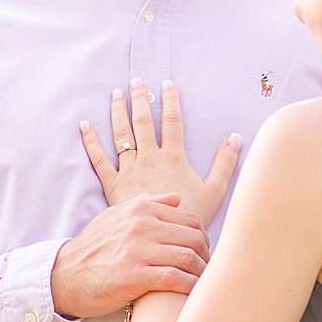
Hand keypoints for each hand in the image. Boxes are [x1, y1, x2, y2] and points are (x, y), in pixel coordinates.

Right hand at [50, 194, 208, 320]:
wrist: (64, 276)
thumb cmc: (94, 248)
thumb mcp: (116, 216)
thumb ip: (148, 204)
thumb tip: (177, 197)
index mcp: (141, 209)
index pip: (190, 219)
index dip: (203, 237)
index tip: (204, 252)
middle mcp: (141, 226)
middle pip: (194, 237)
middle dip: (207, 255)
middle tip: (209, 270)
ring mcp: (137, 250)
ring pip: (188, 257)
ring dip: (202, 272)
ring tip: (205, 283)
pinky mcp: (134, 276)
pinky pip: (175, 278)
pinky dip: (190, 286)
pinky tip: (193, 294)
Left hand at [81, 81, 240, 232]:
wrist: (164, 240)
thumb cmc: (191, 216)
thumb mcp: (216, 191)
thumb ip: (226, 163)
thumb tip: (236, 138)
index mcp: (174, 157)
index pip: (172, 121)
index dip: (170, 101)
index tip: (166, 84)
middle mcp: (150, 158)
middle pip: (143, 122)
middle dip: (140, 99)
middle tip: (136, 81)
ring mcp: (130, 170)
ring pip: (122, 134)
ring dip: (118, 111)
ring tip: (116, 93)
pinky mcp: (113, 184)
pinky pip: (99, 159)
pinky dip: (91, 141)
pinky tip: (85, 125)